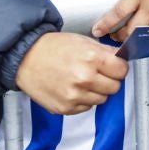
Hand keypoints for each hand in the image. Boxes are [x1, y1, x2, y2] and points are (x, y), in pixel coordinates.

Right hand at [14, 31, 128, 114]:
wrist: (26, 59)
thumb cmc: (53, 48)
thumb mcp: (83, 41)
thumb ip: (105, 52)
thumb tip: (121, 59)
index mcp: (92, 59)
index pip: (122, 71)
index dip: (119, 68)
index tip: (115, 67)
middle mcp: (84, 79)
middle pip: (114, 87)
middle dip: (109, 80)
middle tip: (99, 74)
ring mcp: (74, 96)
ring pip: (101, 99)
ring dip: (96, 91)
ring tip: (82, 80)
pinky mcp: (65, 108)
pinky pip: (86, 108)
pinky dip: (83, 100)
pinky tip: (72, 88)